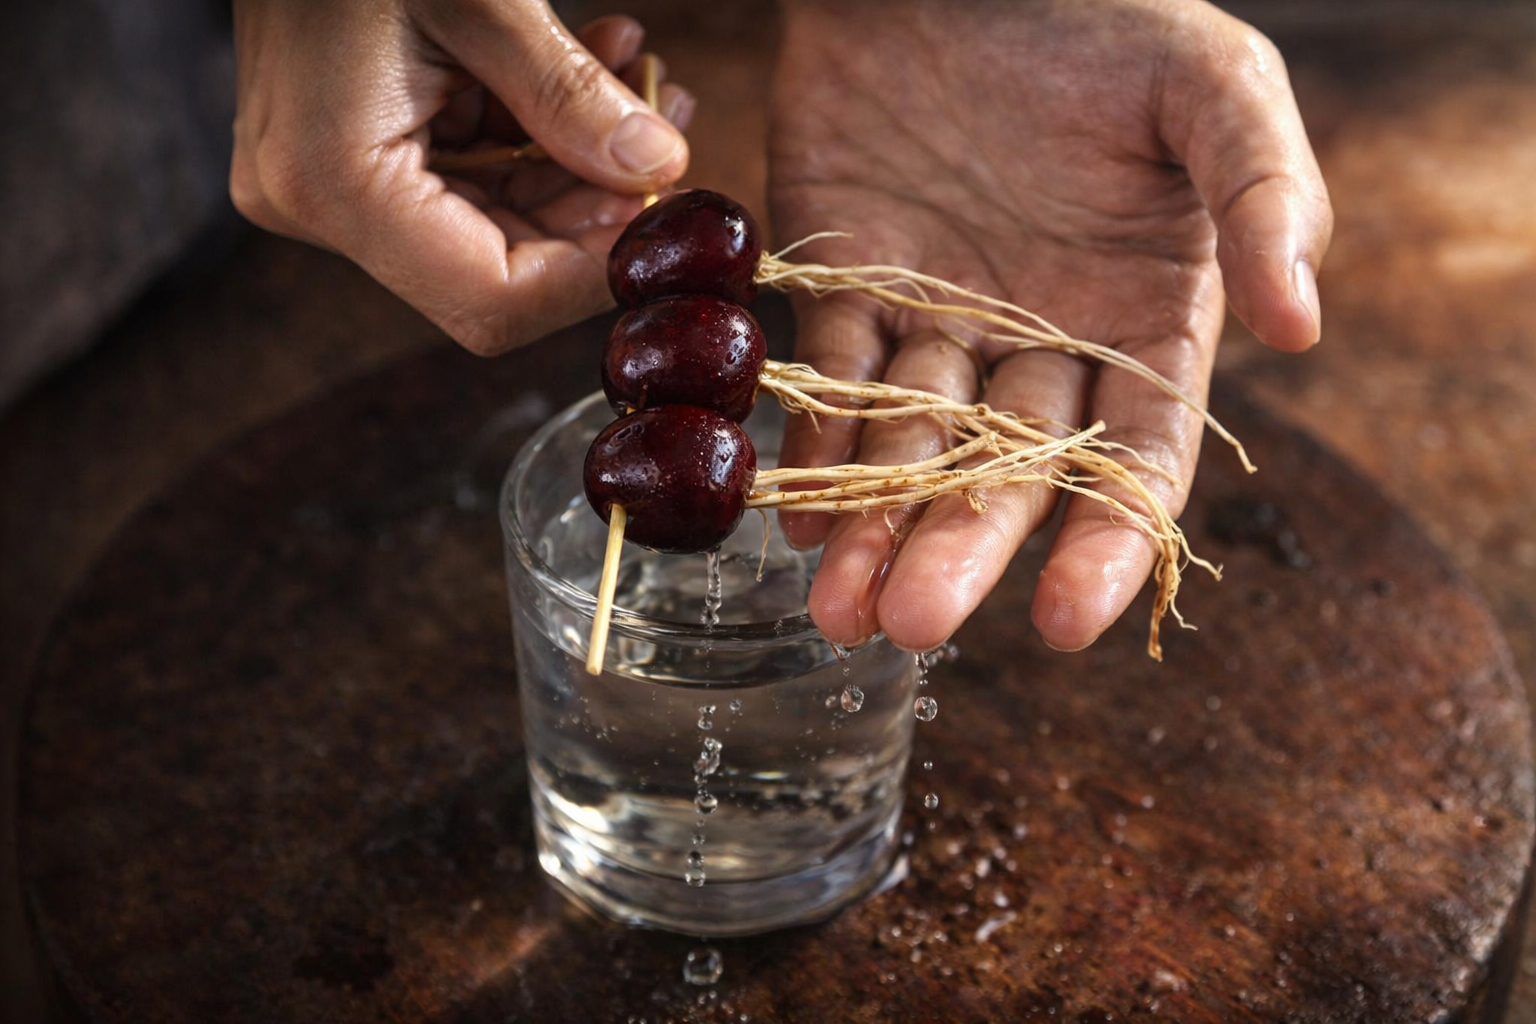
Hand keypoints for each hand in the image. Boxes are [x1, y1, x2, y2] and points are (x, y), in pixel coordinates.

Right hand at [230, 1, 693, 354]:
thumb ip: (570, 96)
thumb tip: (659, 170)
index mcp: (333, 180)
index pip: (492, 299)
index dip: (592, 270)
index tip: (659, 211)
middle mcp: (317, 205)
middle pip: (498, 273)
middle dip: (596, 209)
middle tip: (667, 137)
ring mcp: (326, 187)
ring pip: (494, 227)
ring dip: (579, 163)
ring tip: (637, 81)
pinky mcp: (345, 160)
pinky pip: (466, 180)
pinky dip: (535, 136)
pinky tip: (589, 76)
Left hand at [769, 0, 1331, 652]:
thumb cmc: (1107, 17)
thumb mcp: (1217, 87)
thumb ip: (1267, 199)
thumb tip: (1301, 328)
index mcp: (1143, 323)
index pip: (1133, 457)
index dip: (1104, 540)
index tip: (1065, 619)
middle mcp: (1040, 344)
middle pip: (1001, 471)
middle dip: (958, 548)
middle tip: (911, 625)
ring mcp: (940, 320)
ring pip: (907, 444)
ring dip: (870, 523)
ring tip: (835, 607)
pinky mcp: (849, 285)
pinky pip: (828, 377)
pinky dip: (812, 439)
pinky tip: (796, 513)